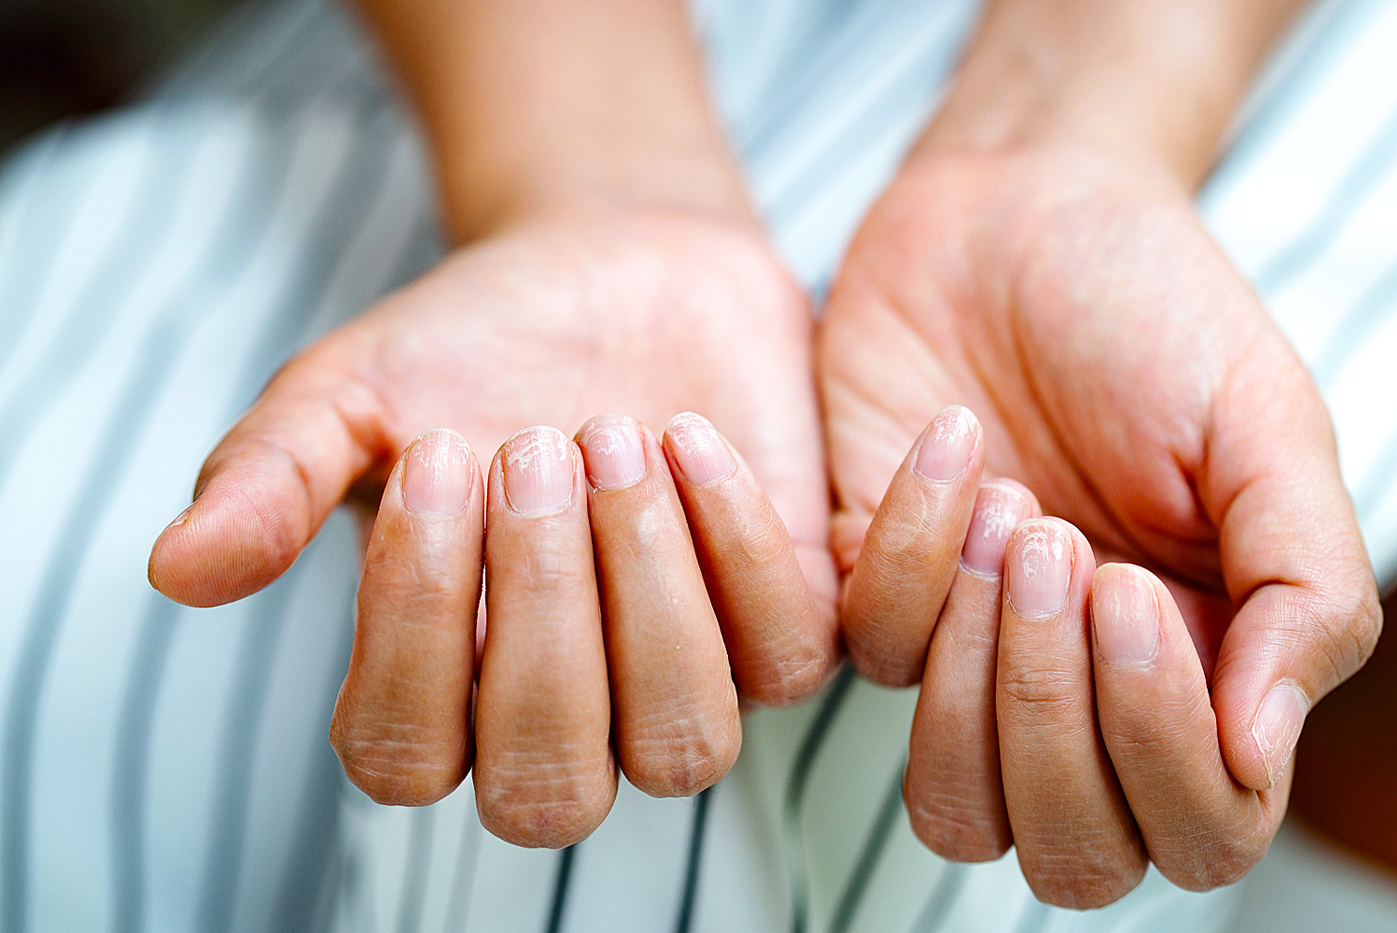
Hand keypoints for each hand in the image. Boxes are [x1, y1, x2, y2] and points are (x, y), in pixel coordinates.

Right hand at [148, 210, 837, 842]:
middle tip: (528, 444)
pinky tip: (688, 434)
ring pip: (682, 744)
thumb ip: (271, 479)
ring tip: (612, 434)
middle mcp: (566, 717)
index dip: (414, 625)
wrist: (614, 268)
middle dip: (540, 614)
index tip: (436, 455)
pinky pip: (787, 656)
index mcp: (440, 690)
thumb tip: (176, 570)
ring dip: (643, 589)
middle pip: (549, 786)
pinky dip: (737, 545)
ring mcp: (683, 682)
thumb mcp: (352, 394)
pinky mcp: (783, 626)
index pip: (405, 757)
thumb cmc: (474, 345)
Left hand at [820, 145, 1381, 904]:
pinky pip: (866, 650)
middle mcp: (1081, 689)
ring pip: (953, 803)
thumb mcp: (1266, 430)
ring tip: (1014, 514)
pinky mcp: (863, 589)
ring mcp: (966, 652)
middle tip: (1069, 553)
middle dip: (1060, 721)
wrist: (1017, 213)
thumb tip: (1262, 752)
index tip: (1133, 591)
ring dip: (980, 679)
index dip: (1163, 749)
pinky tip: (952, 443)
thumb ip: (1302, 590)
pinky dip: (907, 551)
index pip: (1197, 826)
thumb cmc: (1154, 314)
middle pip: (1068, 849)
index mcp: (1201, 670)